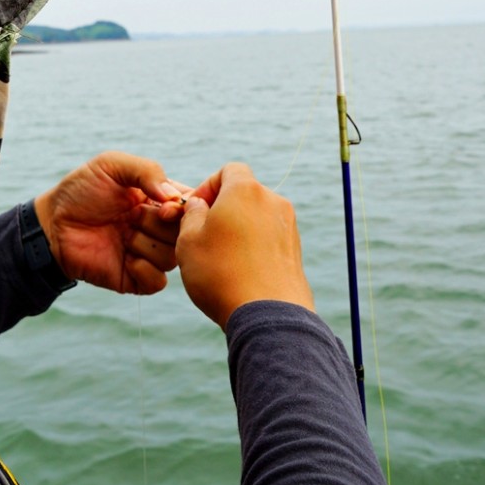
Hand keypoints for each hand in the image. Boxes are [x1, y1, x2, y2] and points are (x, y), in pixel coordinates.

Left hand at [34, 152, 188, 294]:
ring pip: (172, 257)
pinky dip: (145, 270)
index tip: (164, 206)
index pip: (191, 206)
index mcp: (158, 200)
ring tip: (124, 235)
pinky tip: (126, 257)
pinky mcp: (134, 278)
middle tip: (133, 217)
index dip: (184, 209)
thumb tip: (174, 198)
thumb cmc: (80, 191)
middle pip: (185, 234)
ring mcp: (147, 253)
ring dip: (148, 245)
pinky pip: (158, 282)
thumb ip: (147, 171)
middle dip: (160, 225)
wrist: (52, 224)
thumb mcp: (112, 165)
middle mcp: (157, 228)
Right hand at [176, 162, 313, 328]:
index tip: (196, 210)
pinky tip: (240, 271)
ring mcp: (288, 226)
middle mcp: (272, 201)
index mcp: (245, 191)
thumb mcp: (189, 240)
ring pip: (257, 216)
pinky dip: (255, 246)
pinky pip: (270, 237)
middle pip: (244, 193)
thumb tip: (200, 205)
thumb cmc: (221, 273)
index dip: (209, 185)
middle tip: (204, 235)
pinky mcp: (295, 250)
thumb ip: (191, 213)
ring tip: (221, 257)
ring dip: (239, 229)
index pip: (229, 170)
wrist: (267, 314)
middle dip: (223, 209)